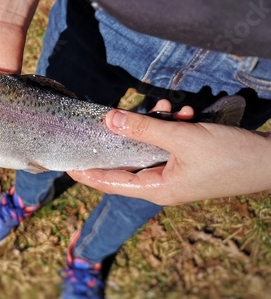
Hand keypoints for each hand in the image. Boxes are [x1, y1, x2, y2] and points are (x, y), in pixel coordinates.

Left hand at [68, 102, 270, 204]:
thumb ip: (143, 127)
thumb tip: (107, 119)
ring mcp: (175, 173)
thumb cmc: (230, 156)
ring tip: (172, 110)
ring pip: (149, 146)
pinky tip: (185, 113)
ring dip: (156, 125)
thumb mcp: (183, 137)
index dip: (87, 171)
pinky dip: (172, 127)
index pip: (110, 182)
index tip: (67, 161)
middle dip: (127, 133)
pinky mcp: (187, 161)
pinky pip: (167, 142)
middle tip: (121, 114)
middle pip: (127, 159)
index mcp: (156, 188)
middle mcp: (162, 184)